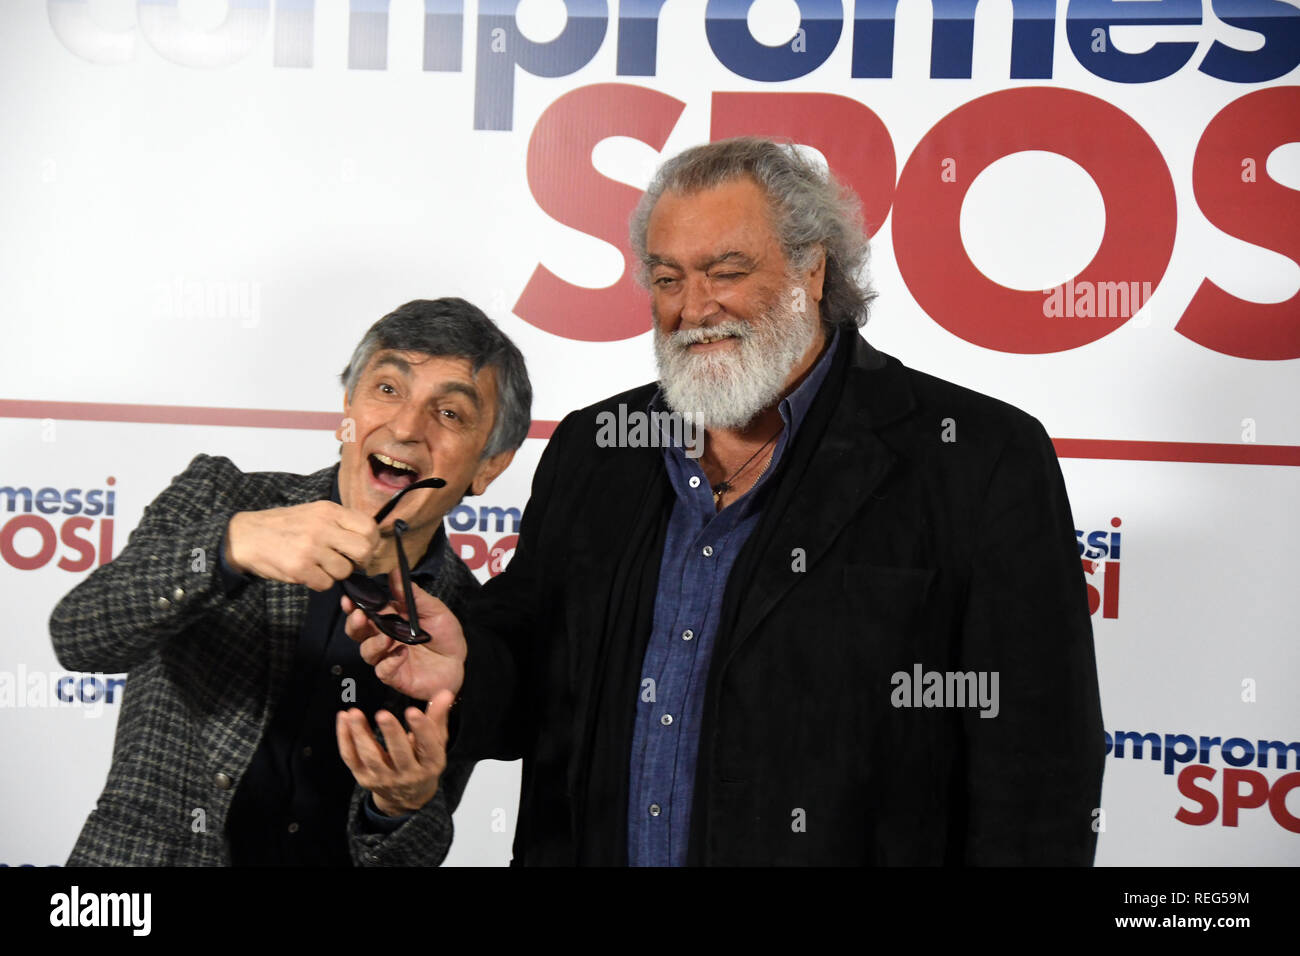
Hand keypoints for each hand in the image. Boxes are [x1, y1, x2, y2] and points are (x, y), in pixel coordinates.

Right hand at [224, 501, 379, 590]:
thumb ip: (340, 523)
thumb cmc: (285, 526)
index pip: (369, 526)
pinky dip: (319, 583)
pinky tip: (308, 573)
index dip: (370, 542)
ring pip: (344, 571)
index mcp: (329, 510)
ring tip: (319, 565)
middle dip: (360, 561)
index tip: (361, 549)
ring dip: (335, 573)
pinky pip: (326, 584)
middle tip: (348, 562)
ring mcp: (311, 548)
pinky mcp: (299, 568)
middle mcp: (322, 527)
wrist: (246, 536)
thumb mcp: (314, 513)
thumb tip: (369, 540)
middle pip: (364, 550)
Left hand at [337, 692, 453, 815]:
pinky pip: (351, 758)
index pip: (428, 747)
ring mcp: (384, 778)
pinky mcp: (364, 778)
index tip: (412, 711)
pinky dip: (345, 739)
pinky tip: (343, 719)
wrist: (408, 797)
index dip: (421, 729)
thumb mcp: (436, 742)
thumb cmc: (424, 762)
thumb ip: (438, 717)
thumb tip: (445, 693)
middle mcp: (408, 775)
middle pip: (399, 754)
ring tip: (354, 713)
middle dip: (390, 733)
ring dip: (360, 734)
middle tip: (382, 713)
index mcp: (430, 765)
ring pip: (371, 757)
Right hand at [342, 566, 466, 702]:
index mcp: (389, 619)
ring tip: (388, 638)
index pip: (364, 611)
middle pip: (357, 632)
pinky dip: (390, 663)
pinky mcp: (396, 676)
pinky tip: (403, 654)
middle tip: (360, 616)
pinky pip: (383, 671)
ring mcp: (388, 658)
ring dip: (374, 643)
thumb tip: (394, 572)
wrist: (460, 662)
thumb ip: (412, 594)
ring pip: (367, 652)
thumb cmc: (445, 634)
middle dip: (354, 624)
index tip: (348, 599)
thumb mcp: (433, 609)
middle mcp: (383, 638)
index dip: (353, 606)